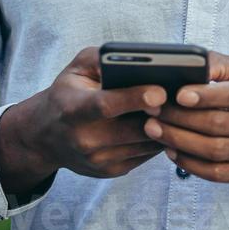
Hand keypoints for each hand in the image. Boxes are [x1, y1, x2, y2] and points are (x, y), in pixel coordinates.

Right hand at [0, 46, 166, 199]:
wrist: (44, 136)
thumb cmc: (67, 94)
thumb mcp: (76, 68)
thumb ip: (102, 58)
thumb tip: (135, 58)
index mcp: (73, 109)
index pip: (106, 106)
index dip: (134, 99)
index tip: (160, 91)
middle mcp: (84, 139)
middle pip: (132, 130)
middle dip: (161, 115)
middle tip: (184, 98)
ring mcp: (98, 160)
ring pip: (144, 144)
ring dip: (165, 127)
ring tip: (181, 108)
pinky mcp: (110, 171)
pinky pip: (145, 155)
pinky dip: (159, 139)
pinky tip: (167, 122)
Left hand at [143, 51, 228, 194]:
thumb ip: (222, 66)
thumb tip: (192, 61)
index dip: (205, 95)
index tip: (178, 94)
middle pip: (217, 124)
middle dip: (179, 117)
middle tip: (152, 110)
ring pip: (212, 150)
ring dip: (178, 140)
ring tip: (154, 129)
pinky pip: (214, 172)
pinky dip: (188, 163)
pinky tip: (172, 151)